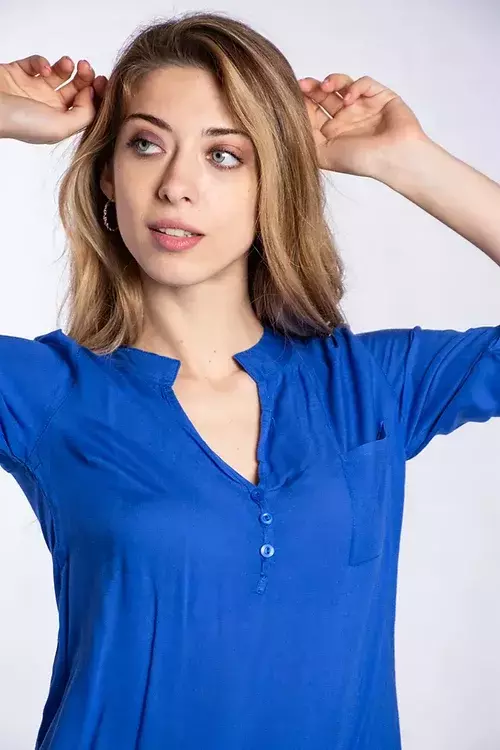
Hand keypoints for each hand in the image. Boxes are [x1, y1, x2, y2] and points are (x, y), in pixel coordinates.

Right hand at [0, 54, 107, 143]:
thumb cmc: (20, 123)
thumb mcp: (60, 128)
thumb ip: (84, 115)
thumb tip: (92, 97)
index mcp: (60, 123)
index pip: (86, 107)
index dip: (97, 94)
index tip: (102, 82)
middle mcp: (48, 107)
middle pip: (76, 89)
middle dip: (85, 77)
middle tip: (87, 68)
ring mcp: (33, 90)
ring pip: (59, 74)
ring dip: (67, 67)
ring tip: (68, 64)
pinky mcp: (18, 74)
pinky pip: (37, 63)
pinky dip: (42, 61)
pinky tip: (44, 68)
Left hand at [297, 74, 428, 177]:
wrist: (393, 158)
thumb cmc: (361, 161)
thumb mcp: (323, 155)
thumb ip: (305, 140)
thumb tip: (289, 123)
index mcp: (332, 133)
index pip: (313, 111)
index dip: (302, 102)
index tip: (291, 95)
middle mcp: (345, 118)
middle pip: (325, 95)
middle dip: (313, 88)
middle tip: (303, 85)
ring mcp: (362, 106)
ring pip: (342, 84)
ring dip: (332, 81)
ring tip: (326, 86)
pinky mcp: (379, 96)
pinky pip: (364, 83)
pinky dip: (355, 86)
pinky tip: (350, 99)